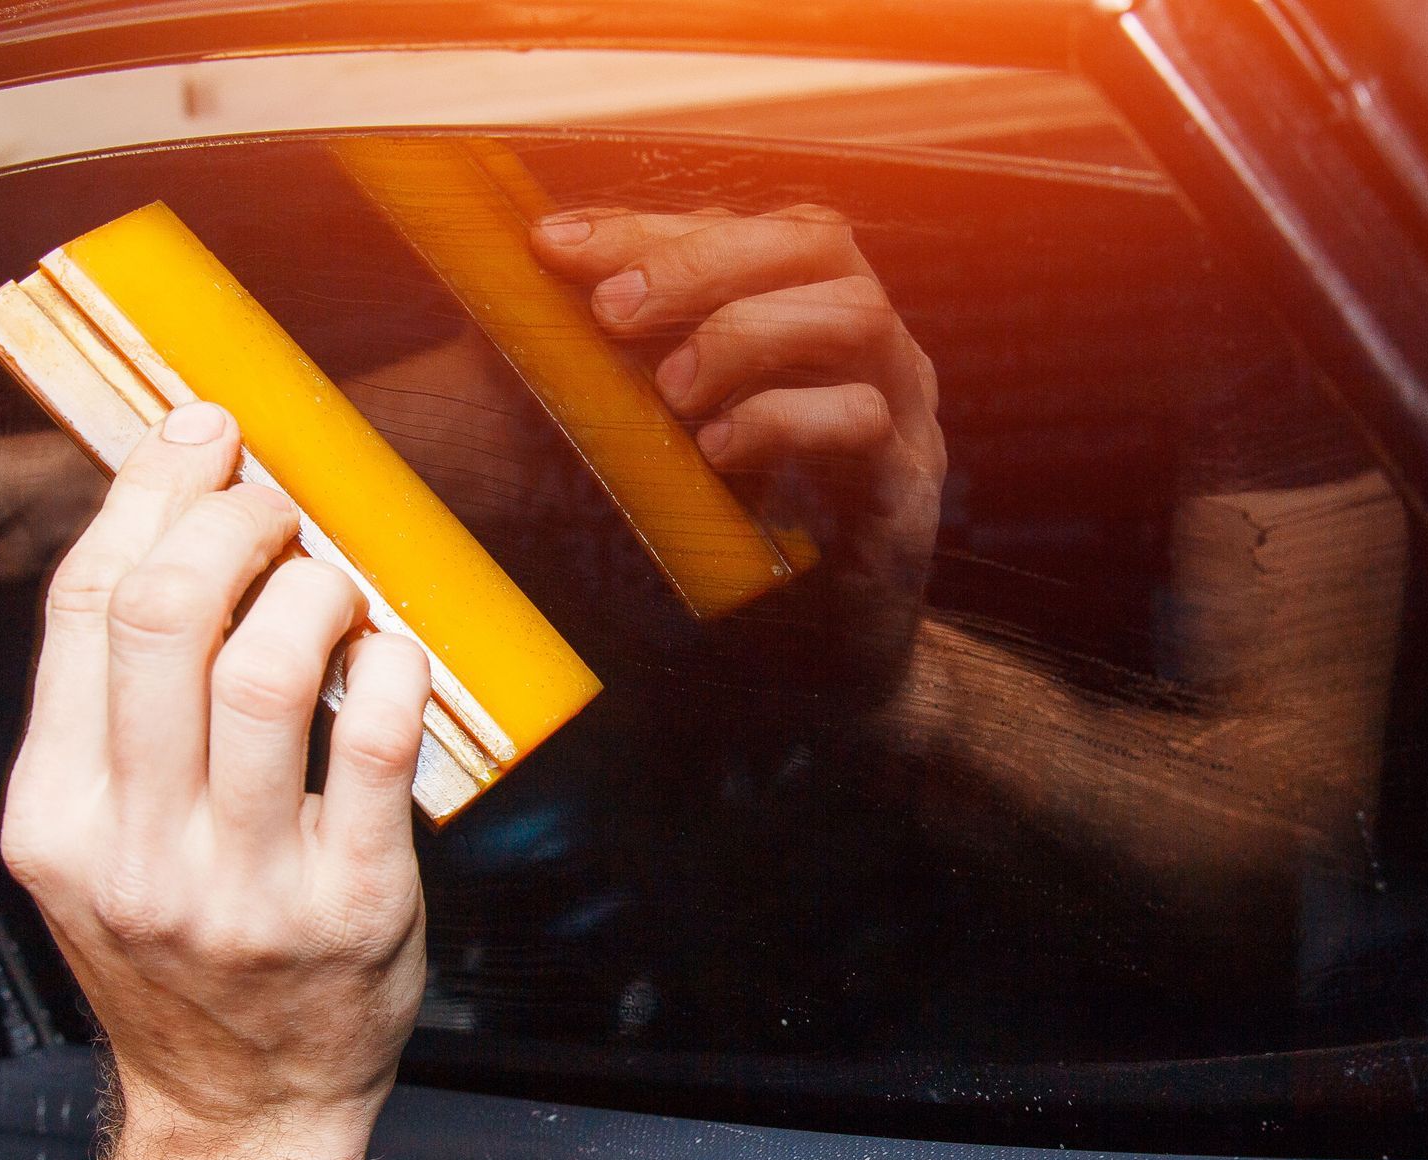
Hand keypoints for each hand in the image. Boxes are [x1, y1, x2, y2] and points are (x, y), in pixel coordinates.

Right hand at [0, 401, 431, 1159]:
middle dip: (231, 519)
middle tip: (275, 506)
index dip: (148, 496)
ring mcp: (243, 882)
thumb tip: (168, 535)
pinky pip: (379, 741)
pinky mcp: (351, 904)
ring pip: (270, 668)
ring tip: (332, 590)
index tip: (199, 438)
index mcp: (56, 816)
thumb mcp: (97, 845)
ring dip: (315, 587)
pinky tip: (390, 655)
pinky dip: (394, 664)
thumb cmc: (177, 955)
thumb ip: (113, 711)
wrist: (241, 1102)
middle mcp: (136, 849)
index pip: (84, 608)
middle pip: (164, 618)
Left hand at [532, 205, 945, 708]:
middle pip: (813, 242)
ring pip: (856, 316)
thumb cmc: (730, 539)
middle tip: (609, 310)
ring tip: (668, 390)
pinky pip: (864, 421)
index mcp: (805, 315)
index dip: (644, 225)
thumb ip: (616, 368)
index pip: (738, 226)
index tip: (551, 244)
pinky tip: (715, 451)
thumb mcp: (657, 436)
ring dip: (746, 335)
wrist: (813, 667)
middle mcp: (863, 346)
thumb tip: (522, 295)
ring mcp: (899, 408)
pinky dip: (782, 421)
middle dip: (700, 262)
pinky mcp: (904, 485)